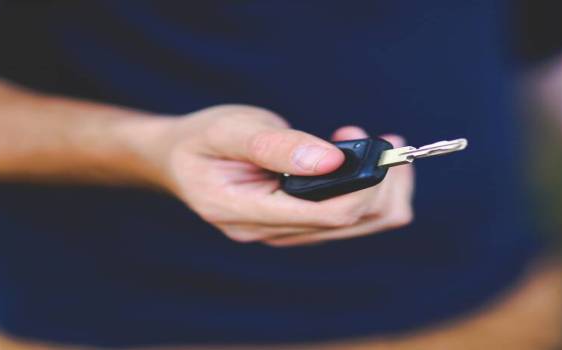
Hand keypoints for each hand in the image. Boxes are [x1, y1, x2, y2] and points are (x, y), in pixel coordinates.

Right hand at [142, 105, 413, 246]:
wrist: (179, 157)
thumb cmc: (201, 139)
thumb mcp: (229, 129)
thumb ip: (277, 145)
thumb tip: (331, 160)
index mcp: (246, 214)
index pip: (328, 217)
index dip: (365, 186)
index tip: (379, 146)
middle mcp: (271, 233)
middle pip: (354, 225)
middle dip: (382, 182)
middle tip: (378, 136)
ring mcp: (287, 232)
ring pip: (362, 225)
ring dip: (380, 184)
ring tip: (366, 140)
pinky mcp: (300, 224)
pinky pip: (351, 217)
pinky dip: (367, 187)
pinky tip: (355, 156)